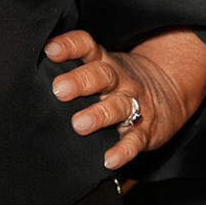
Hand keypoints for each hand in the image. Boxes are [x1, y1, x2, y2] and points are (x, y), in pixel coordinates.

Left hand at [44, 27, 205, 170]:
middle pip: (101, 76)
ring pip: (117, 107)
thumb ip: (75, 66)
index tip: (51, 49)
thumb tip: (35, 65)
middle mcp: (120, 80)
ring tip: (79, 124)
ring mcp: (135, 104)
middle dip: (80, 81)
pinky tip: (109, 159)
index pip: (88, 46)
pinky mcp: (146, 131)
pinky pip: (135, 141)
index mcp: (105, 62)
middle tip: (59, 89)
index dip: (70, 45)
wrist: (170, 91)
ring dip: (98, 115)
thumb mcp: (102, 64)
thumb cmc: (121, 80)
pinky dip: (123, 151)